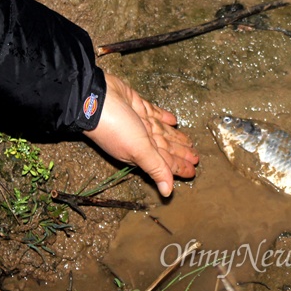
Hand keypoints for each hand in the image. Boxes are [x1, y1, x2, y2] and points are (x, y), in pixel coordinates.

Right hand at [83, 73, 198, 196]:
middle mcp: (140, 139)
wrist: (95, 98)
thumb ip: (156, 168)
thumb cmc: (116, 127)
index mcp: (141, 152)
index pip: (166, 162)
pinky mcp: (136, 105)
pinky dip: (164, 117)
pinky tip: (174, 119)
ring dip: (176, 137)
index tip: (192, 172)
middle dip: (181, 153)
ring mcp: (138, 122)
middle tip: (196, 158)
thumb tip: (168, 193)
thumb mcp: (139, 151)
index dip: (179, 167)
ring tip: (189, 142)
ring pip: (163, 132)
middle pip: (166, 147)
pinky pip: (154, 113)